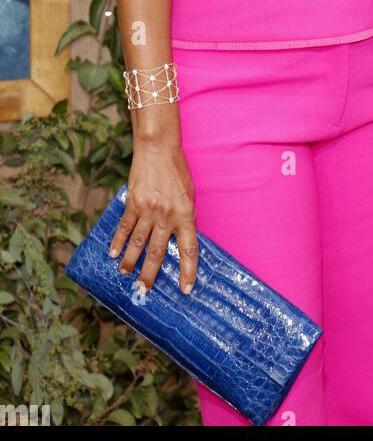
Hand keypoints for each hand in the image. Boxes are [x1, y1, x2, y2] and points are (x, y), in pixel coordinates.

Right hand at [108, 144, 197, 292]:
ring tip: (126, 276)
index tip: (186, 289)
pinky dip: (118, 242)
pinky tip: (114, 254)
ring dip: (131, 262)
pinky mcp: (133, 204)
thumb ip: (185, 218)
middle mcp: (166, 216)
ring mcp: (148, 211)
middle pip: (158, 252)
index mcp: (186, 215)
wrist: (158, 150)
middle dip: (150, 274)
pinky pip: (124, 227)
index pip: (189, 249)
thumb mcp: (190, 195)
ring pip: (138, 243)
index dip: (188, 271)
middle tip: (144, 291)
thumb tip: (179, 240)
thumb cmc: (178, 172)